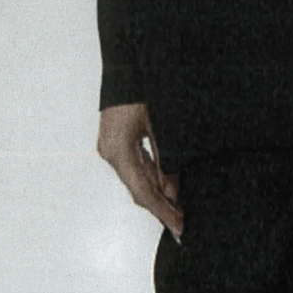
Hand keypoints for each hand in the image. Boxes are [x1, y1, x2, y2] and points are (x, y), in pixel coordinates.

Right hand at [97, 102, 182, 239]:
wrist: (127, 65)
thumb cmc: (144, 92)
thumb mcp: (161, 128)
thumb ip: (166, 161)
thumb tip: (173, 191)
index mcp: (119, 151)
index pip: (143, 192)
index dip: (162, 212)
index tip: (179, 227)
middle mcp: (110, 153)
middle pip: (137, 190)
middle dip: (161, 207)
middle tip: (182, 222)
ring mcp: (110, 147)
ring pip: (136, 180)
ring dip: (157, 193)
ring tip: (178, 207)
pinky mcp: (115, 142)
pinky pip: (134, 167)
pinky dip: (151, 177)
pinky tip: (167, 185)